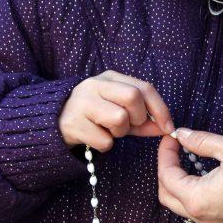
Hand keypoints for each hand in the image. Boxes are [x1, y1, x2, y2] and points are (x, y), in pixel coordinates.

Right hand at [59, 71, 174, 150]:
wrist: (53, 122)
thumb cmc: (94, 116)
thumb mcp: (120, 111)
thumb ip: (144, 119)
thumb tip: (166, 129)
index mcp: (110, 78)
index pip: (144, 87)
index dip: (160, 109)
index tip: (168, 127)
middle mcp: (95, 85)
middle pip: (133, 97)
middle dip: (138, 117)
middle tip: (130, 127)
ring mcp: (82, 103)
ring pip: (119, 118)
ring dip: (121, 132)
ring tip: (109, 131)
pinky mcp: (73, 123)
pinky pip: (104, 140)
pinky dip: (106, 145)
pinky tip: (95, 138)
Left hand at [157, 130, 222, 222]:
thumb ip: (201, 141)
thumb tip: (182, 134)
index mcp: (197, 197)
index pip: (166, 176)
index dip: (165, 154)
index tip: (171, 138)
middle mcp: (200, 215)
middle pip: (166, 195)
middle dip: (165, 172)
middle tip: (173, 151)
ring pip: (180, 206)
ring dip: (177, 185)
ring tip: (186, 163)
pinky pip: (196, 212)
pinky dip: (191, 195)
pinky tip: (201, 179)